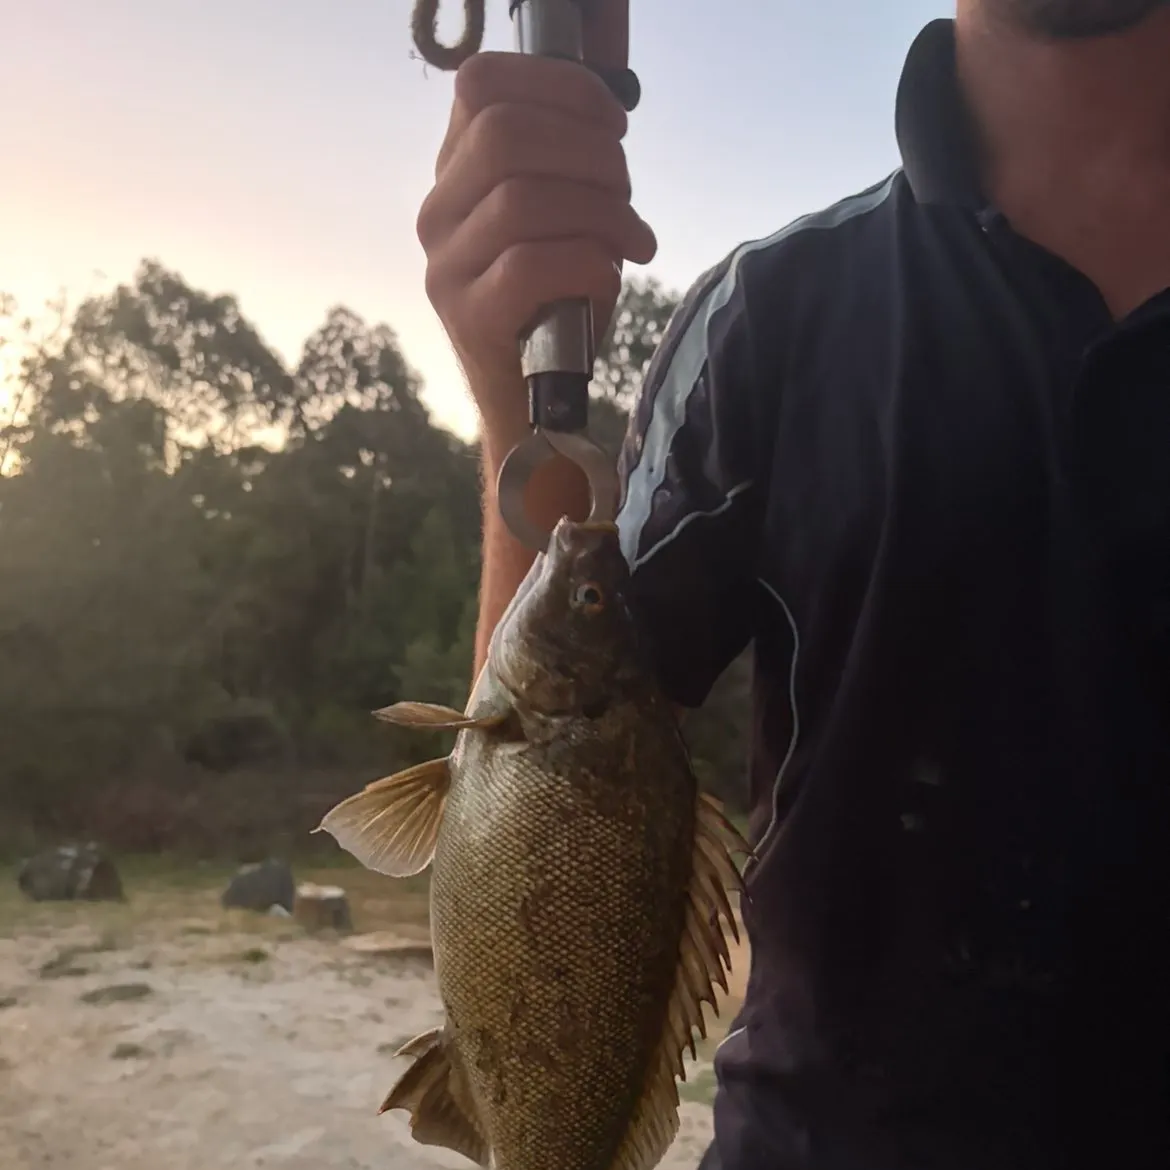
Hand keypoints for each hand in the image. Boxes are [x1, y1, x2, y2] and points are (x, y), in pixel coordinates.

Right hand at [417, 11, 656, 432]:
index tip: (615, 125)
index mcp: (456, 171)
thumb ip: (569, 163)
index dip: (560, 88)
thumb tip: (608, 122)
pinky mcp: (467, 317)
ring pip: (521, 198)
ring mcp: (445, 266)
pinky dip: (587, 264)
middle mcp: (437, 211)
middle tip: (628, 197)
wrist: (535, 398)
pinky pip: (529, 265)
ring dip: (600, 213)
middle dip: (590, 155)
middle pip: (505, 134)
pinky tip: (608, 280)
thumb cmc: (557, 299)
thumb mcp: (564, 216)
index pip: (482, 84)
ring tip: (633, 243)